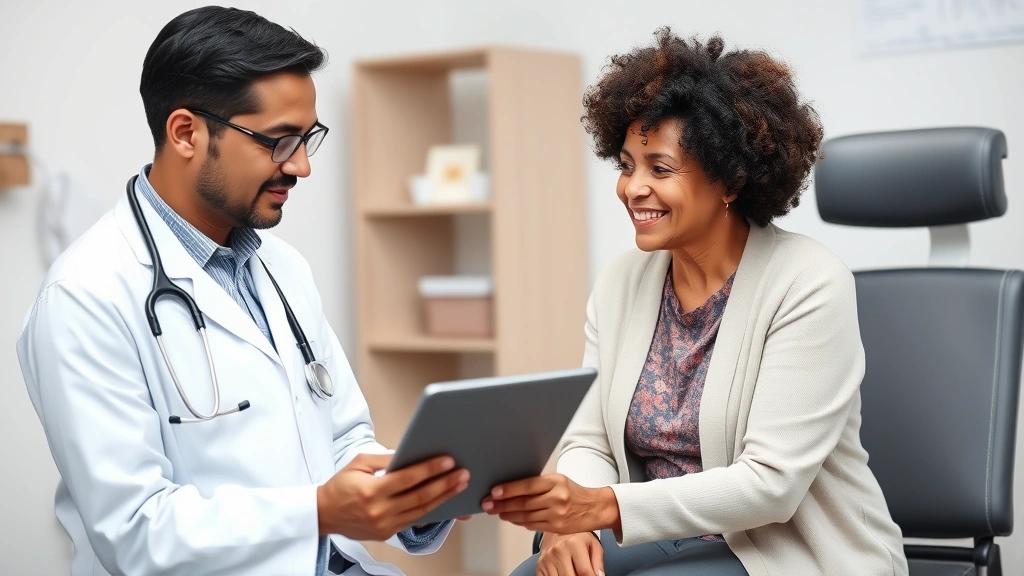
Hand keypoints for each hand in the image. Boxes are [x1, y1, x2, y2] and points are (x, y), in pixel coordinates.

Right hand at [317, 453, 468, 540]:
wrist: (324, 514)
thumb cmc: (340, 485)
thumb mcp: (359, 463)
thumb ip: (385, 459)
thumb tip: (411, 453)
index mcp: (371, 491)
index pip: (407, 478)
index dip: (430, 469)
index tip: (448, 461)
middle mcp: (379, 511)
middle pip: (420, 497)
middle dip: (445, 484)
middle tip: (462, 474)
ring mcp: (384, 525)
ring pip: (421, 511)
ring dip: (443, 498)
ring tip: (459, 485)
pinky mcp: (387, 533)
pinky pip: (413, 520)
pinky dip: (431, 510)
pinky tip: (443, 500)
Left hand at [480, 473, 620, 533]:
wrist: (595, 507)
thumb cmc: (574, 492)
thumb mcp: (558, 481)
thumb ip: (538, 484)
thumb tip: (511, 488)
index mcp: (555, 481)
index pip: (527, 485)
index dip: (508, 489)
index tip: (493, 492)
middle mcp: (556, 497)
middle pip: (523, 502)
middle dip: (502, 504)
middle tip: (487, 505)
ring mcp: (557, 513)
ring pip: (526, 515)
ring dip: (508, 514)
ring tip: (497, 512)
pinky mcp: (557, 526)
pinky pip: (532, 525)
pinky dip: (520, 522)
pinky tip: (512, 518)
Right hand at [537, 532, 604, 575]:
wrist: (558, 531)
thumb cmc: (578, 538)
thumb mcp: (593, 545)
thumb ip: (598, 562)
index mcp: (574, 544)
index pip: (584, 571)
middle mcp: (558, 550)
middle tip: (581, 574)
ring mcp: (547, 559)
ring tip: (573, 571)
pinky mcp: (539, 565)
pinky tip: (563, 573)